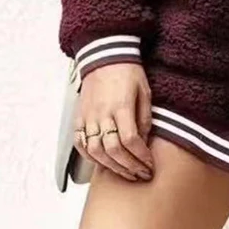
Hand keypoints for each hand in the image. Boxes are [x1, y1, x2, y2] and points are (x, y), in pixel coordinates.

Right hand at [73, 63, 155, 181]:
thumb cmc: (127, 71)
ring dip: (111, 166)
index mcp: (121, 105)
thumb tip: (143, 140)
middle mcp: (102, 113)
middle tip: (140, 174)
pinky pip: (80, 143)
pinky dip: (90, 157)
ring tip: (125, 172)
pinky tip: (102, 162)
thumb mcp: (144, 90)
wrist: (105, 55)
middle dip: (128, 167)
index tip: (149, 164)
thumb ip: (144, 117)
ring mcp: (88, 116)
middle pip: (113, 150)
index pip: (130, 140)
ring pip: (95, 151)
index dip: (141, 156)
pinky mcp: (78, 117)